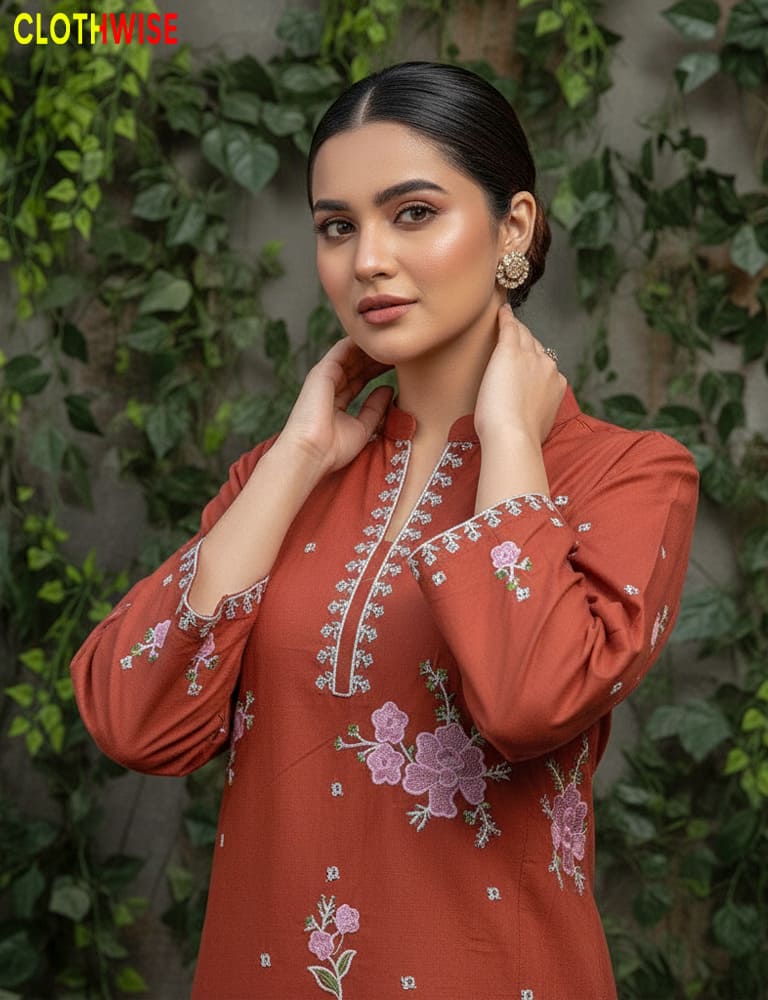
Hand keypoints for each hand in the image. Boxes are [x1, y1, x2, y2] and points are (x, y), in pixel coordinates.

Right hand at [277, 336, 393, 475]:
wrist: (312, 453)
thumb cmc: (334, 449)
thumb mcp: (363, 428)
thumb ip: (375, 409)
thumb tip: (388, 389)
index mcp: (337, 402)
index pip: (361, 380)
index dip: (379, 371)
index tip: (400, 365)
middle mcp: (330, 387)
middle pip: (357, 365)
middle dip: (377, 357)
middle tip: (399, 349)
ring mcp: (325, 378)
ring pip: (351, 355)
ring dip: (370, 348)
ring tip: (391, 341)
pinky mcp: (322, 371)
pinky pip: (342, 350)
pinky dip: (359, 343)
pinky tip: (376, 338)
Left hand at [474, 304, 566, 445]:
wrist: (513, 436)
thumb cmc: (520, 437)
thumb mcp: (539, 423)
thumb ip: (539, 411)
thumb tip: (532, 414)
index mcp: (557, 384)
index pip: (544, 365)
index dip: (533, 363)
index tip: (525, 363)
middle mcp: (548, 366)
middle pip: (535, 346)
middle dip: (526, 343)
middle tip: (514, 338)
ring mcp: (530, 357)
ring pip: (523, 335)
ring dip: (516, 329)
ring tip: (507, 321)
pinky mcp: (510, 352)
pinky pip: (509, 327)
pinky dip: (505, 317)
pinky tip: (501, 310)